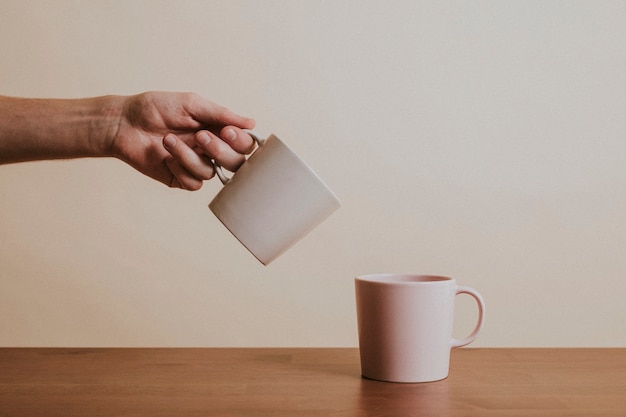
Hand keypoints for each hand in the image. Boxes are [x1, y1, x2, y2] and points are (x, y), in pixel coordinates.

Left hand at [112, 91, 255, 189]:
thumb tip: (252, 123)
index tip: (227, 131)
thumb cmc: (156, 108)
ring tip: (168, 140)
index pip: (244, 144)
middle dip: (220, 151)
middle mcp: (210, 150)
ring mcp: (195, 165)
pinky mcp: (179, 178)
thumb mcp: (192, 104)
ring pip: (211, 173)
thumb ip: (222, 114)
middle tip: (200, 136)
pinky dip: (180, 169)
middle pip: (235, 163)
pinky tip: (166, 157)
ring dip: (189, 156)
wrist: (124, 122)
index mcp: (217, 131)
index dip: (241, 142)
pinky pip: (193, 183)